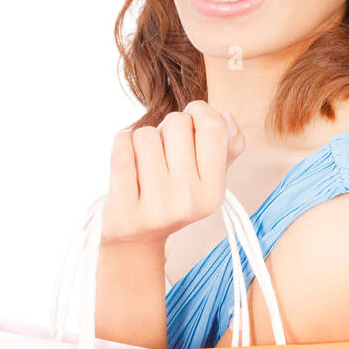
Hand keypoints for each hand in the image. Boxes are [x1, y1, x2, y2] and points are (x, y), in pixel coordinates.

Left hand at [101, 101, 245, 246]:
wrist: (137, 238)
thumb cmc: (175, 196)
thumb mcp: (209, 177)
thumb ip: (228, 145)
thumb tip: (225, 116)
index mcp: (214, 191)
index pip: (213, 127)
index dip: (199, 111)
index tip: (192, 118)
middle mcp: (188, 200)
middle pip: (177, 123)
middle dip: (168, 126)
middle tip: (165, 147)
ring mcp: (156, 206)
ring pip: (145, 134)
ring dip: (143, 139)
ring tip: (146, 159)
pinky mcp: (124, 207)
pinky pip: (121, 149)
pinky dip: (121, 143)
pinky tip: (126, 154)